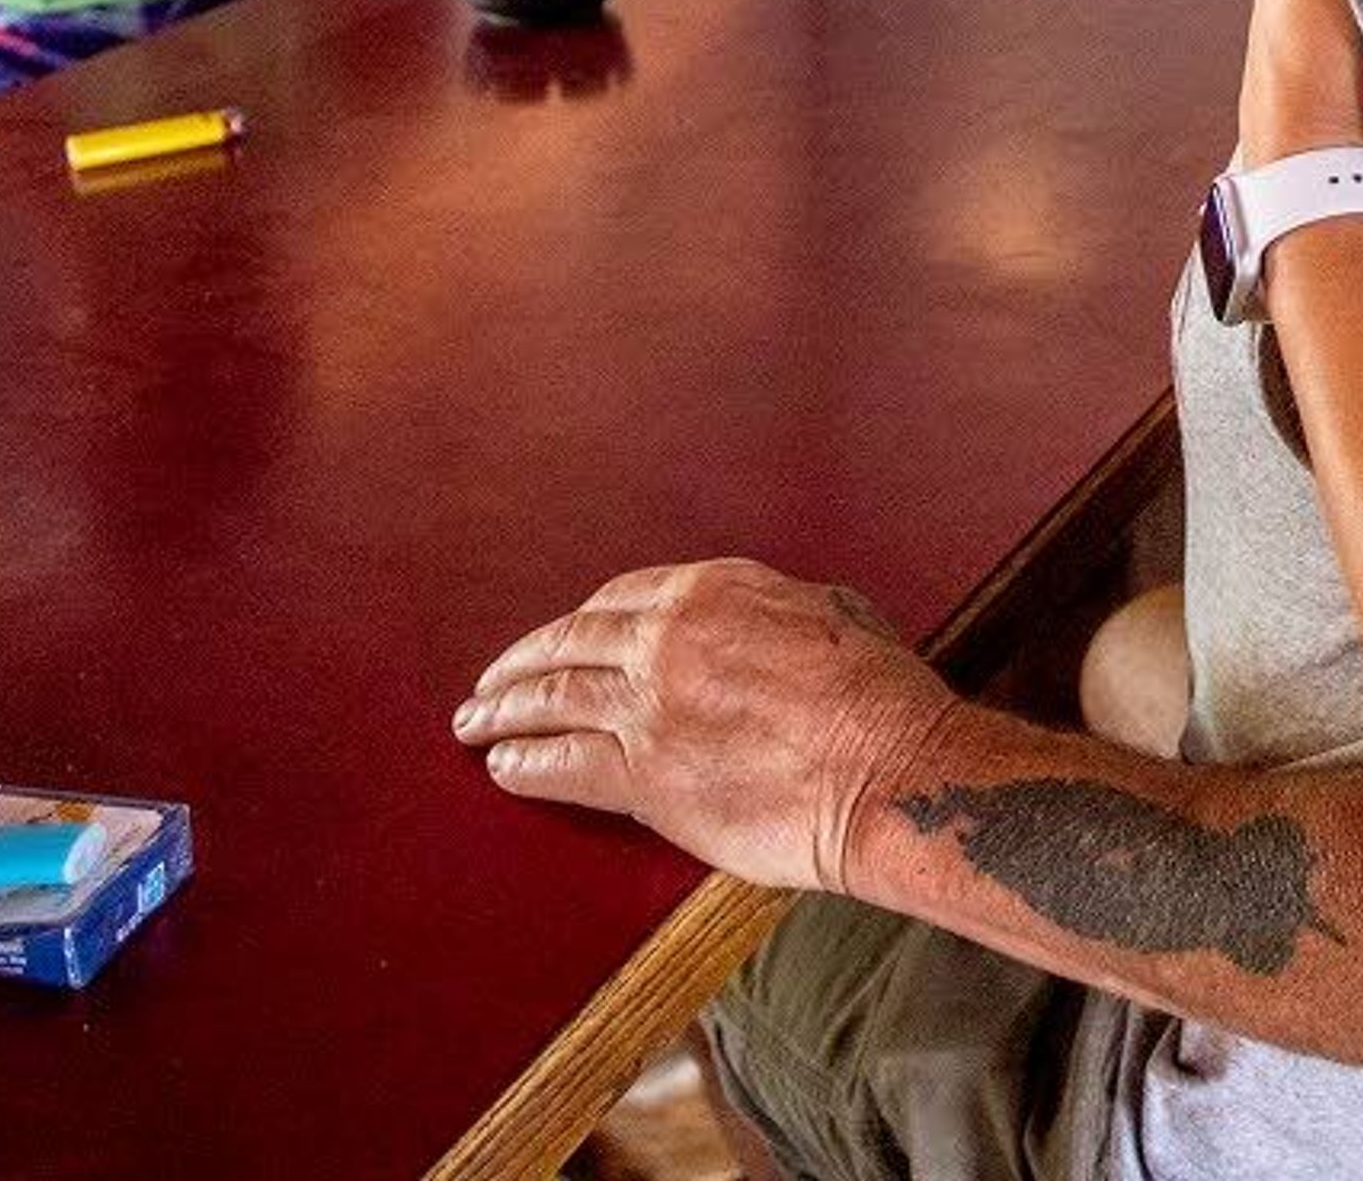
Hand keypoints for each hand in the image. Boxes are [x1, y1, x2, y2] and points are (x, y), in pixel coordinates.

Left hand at [454, 558, 952, 894]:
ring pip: (551, 698)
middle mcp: (668, 636)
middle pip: (569, 642)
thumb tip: (763, 624)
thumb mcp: (834, 613)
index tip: (564, 639)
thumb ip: (775, 611)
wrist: (889, 769)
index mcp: (714, 589)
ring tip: (474, 723)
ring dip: (503, 710)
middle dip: (520, 663)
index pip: (619, 598)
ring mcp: (648, 704)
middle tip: (488, 682)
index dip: (582, 622)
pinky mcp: (642, 774)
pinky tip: (502, 767)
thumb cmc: (881, 697)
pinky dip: (524, 764)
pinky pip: (560, 764)